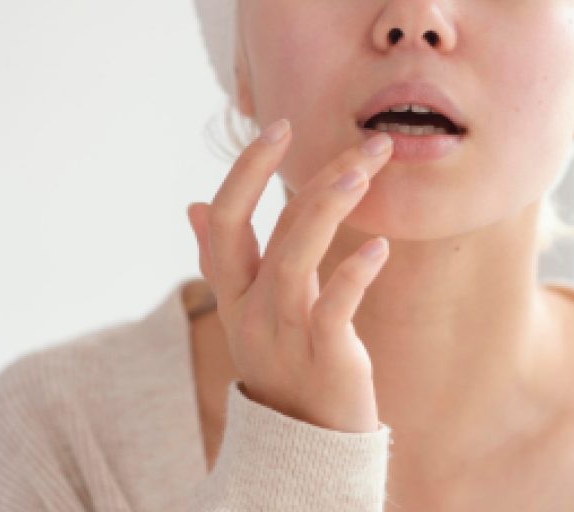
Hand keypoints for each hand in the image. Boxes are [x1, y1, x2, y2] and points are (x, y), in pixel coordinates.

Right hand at [186, 120, 394, 433]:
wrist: (305, 446)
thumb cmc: (285, 364)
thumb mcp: (249, 311)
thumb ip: (227, 258)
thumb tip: (194, 206)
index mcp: (234, 292)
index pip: (226, 220)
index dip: (246, 171)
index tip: (278, 126)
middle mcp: (250, 308)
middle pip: (264, 229)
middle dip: (307, 177)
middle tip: (364, 142)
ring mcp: (283, 333)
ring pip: (294, 260)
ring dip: (327, 210)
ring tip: (364, 173)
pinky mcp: (323, 358)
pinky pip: (333, 310)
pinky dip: (354, 277)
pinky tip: (380, 249)